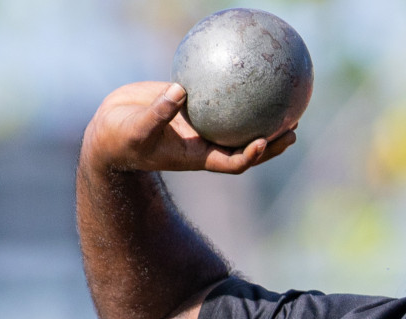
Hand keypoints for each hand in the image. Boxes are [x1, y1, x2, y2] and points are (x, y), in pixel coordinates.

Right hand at [81, 81, 297, 175]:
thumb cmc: (121, 138)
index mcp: (196, 156)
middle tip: (294, 128)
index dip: (250, 156)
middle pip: (246, 147)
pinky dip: (234, 89)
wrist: (111, 130)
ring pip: (238, 124)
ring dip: (263, 118)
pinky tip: (246, 68)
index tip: (264, 142)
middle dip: (272, 142)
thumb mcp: (137, 129)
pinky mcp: (193, 107)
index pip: (231, 162)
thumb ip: (158, 114)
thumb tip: (180, 91)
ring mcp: (202, 126)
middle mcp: (205, 144)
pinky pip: (218, 97)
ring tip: (288, 104)